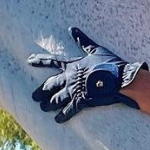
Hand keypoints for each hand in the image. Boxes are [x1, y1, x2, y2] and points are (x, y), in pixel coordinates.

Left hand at [29, 28, 145, 123]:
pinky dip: (62, 116)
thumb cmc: (110, 63)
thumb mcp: (96, 50)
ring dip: (49, 105)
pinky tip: (57, 120)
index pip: (53, 61)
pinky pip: (69, 110)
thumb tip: (73, 29)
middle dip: (41, 91)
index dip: (40, 60)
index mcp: (73, 65)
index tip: (29, 60)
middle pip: (50, 85)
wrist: (120, 79)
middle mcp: (70, 78)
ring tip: (42, 109)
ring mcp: (74, 90)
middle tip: (33, 97)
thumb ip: (83, 41)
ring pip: (56, 99)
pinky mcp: (81, 101)